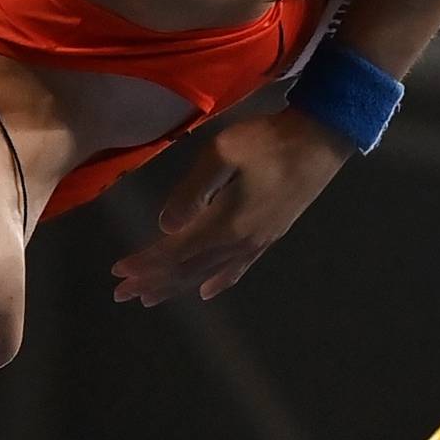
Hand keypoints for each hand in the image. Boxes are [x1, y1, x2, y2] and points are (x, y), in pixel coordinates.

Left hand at [114, 108, 355, 305]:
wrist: (321, 140)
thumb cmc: (270, 140)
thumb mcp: (223, 152)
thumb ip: (192, 189)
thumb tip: (166, 226)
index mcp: (225, 222)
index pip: (175, 251)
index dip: (146, 263)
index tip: (118, 271)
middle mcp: (239, 242)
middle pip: (188, 270)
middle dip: (153, 283)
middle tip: (122, 295)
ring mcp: (256, 242)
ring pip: (209, 274)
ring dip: (177, 287)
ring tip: (151, 299)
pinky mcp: (269, 236)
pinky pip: (238, 269)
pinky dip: (217, 282)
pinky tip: (206, 292)